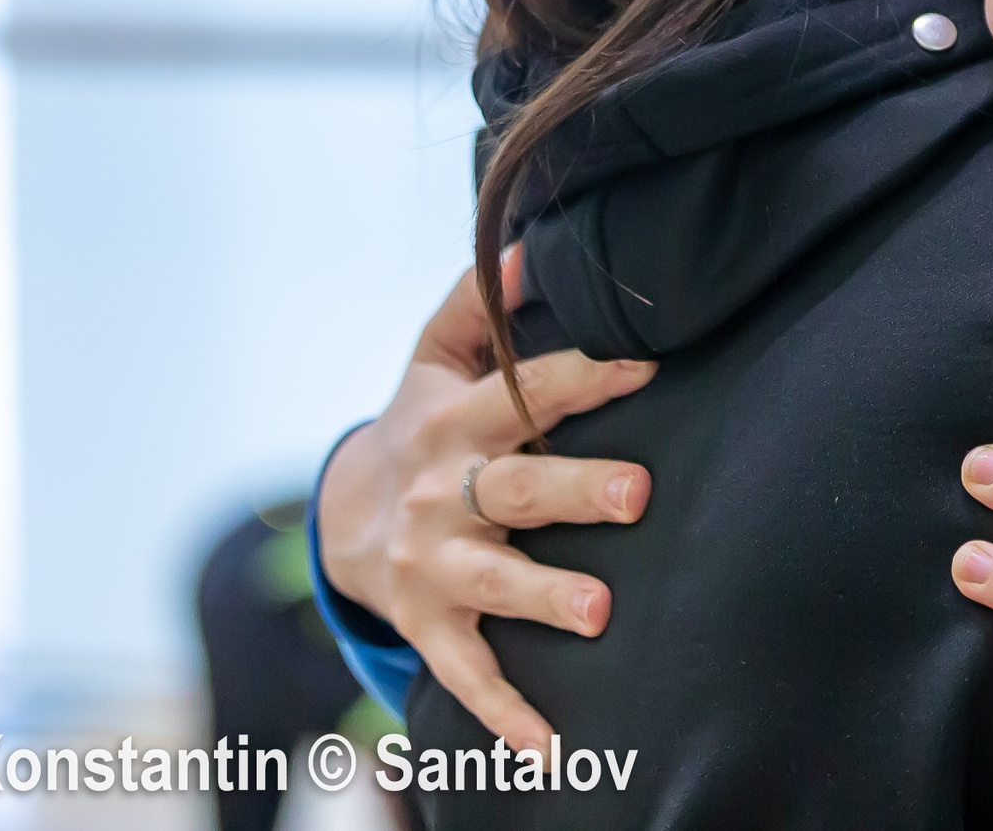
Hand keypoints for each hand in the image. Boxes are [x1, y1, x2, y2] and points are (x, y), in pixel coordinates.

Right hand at [316, 247, 655, 751]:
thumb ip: (479, 300)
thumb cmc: (422, 421)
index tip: (652, 364)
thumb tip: (534, 245)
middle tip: (639, 494)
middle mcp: (442, 494)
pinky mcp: (429, 625)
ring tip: (601, 614)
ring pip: (493, 583)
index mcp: (455, 421)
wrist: (340, 516)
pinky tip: (552, 747)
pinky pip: (467, 676)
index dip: (586, 375)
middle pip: (514, 490)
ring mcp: (431, 566)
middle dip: (575, 491)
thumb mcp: (436, 355)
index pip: (525, 391)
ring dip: (546, 599)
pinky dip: (505, 716)